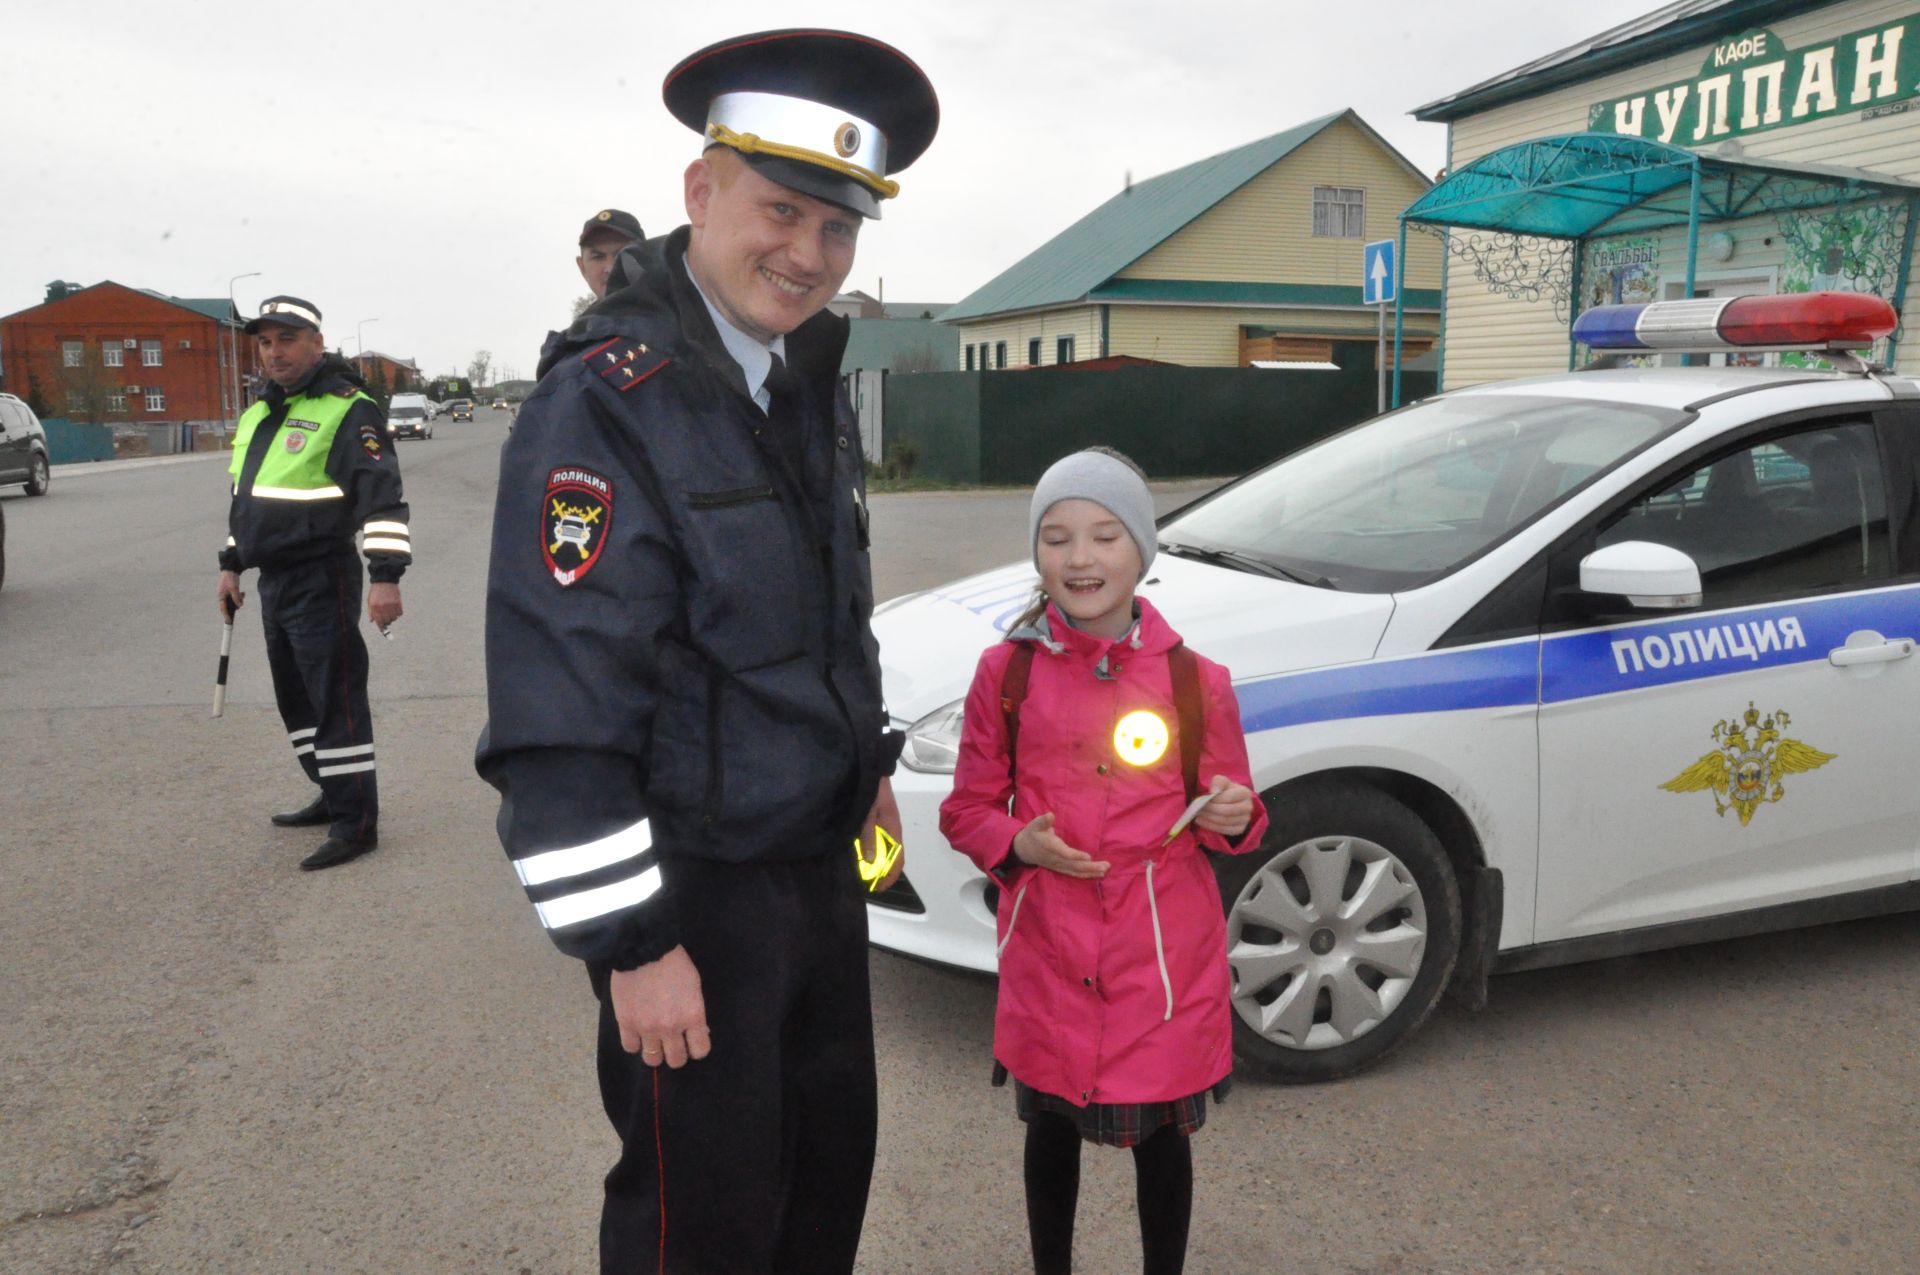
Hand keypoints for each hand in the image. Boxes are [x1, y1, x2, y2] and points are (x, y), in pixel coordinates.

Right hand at [217, 571, 243, 618]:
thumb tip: (239, 606)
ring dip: (238, 600)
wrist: (231, 568)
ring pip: (233, 601)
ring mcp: (226, 593)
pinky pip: (234, 597)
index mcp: (221, 596)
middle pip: (229, 606)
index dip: (226, 616)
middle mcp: (222, 596)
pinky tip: (243, 592)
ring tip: (242, 594)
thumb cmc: (230, 578)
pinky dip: (239, 596)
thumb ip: (236, 597)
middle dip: (235, 606)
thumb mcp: (234, 588)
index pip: (223, 609)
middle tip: (241, 603)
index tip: (229, 621)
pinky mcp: (230, 590)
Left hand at [367, 582, 401, 630]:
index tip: (384, 630)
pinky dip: (398, 613)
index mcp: (375, 607)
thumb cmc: (376, 591)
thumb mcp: (370, 601)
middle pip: (388, 621)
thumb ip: (370, 611)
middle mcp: (383, 607)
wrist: (384, 580)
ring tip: (390, 611)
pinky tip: (395, 608)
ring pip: (394, 618)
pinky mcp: (398, 602)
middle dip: (387, 621)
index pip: (379, 622)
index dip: (381, 628)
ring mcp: (391, 605)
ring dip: (393, 617)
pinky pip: (400, 613)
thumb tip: (372, 621)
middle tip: (386, 618)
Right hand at [610, 945, 711, 1068]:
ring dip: (655, 1052)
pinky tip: (637, 1033)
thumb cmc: (674, 962)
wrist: (643, 948)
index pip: (700, 1051)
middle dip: (676, 1053)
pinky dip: (634, 1043)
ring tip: (653, 1040)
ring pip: (652, 1060)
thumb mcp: (694, 985)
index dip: (696, 1048)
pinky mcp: (626, 1024)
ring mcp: (647, 1028)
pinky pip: (630, 1048)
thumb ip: (695, 1011)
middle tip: (672, 1042)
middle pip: (676, 1060)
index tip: (691, 1042)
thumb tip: (698, 1031)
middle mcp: (671, 1028)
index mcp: (692, 1016)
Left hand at [859, 776, 904, 890]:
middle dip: (883, 872)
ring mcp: (886, 826)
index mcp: (894, 830)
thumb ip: (868, 836)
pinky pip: (878, 841)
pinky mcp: (878, 820)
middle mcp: (892, 831)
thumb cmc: (872, 791)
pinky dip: (872, 851)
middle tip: (868, 882)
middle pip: (893, 857)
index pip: (898, 859)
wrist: (873, 771)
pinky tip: (860, 853)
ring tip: (863, 872)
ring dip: (877, 862)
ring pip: (885, 850)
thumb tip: (870, 860)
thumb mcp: (868, 814)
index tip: (879, 887)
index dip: (891, 876)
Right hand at [1012, 812, 1108, 878]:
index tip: (1088, 856)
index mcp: (1050, 847)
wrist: (1024, 850)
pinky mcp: (1061, 869)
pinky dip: (1087, 875)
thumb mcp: (1035, 825)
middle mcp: (1056, 859)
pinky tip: (1098, 874)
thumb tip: (1050, 815)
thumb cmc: (1033, 834)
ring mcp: (1059, 866)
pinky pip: (1075, 874)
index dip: (1076, 856)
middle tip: (1106, 865)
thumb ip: (1043, 821)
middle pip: (1074, 865)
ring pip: (1076, 871)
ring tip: (1105, 869)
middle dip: (1090, 866)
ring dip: (1091, 872)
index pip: (1064, 853)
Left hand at [1194, 774, 1255, 837]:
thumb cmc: (1225, 791)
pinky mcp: (1240, 829)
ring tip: (1198, 814)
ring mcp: (1245, 819)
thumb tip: (1214, 792)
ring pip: (1225, 821)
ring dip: (1209, 818)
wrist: (1230, 802)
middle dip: (1210, 810)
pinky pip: (1225, 830)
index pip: (1229, 797)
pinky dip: (1211, 826)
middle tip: (1199, 808)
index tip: (1204, 799)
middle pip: (1227, 811)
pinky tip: (1201, 821)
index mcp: (1245, 793)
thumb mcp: (1221, 782)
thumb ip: (1218, 782)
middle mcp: (1248, 807)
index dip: (1215, 799)